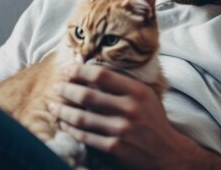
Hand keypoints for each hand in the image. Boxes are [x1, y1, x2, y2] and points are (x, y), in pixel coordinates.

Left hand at [49, 64, 191, 169]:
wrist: (168, 152)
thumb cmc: (153, 120)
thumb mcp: (145, 95)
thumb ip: (123, 84)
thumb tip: (92, 70)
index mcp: (137, 91)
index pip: (102, 74)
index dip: (80, 70)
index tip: (68, 69)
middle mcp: (129, 108)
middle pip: (87, 95)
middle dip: (66, 89)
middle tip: (55, 86)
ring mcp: (121, 129)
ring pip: (82, 117)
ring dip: (62, 111)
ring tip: (53, 106)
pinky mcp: (115, 147)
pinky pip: (85, 136)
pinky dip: (70, 129)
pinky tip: (63, 124)